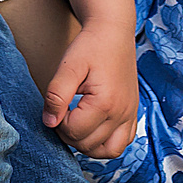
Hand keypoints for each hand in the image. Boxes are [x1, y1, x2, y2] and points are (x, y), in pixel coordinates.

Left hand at [45, 20, 137, 159]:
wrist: (113, 32)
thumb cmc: (90, 46)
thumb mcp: (68, 66)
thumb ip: (57, 95)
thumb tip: (49, 122)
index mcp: (105, 103)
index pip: (74, 132)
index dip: (58, 123)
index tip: (57, 106)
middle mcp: (122, 113)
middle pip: (89, 145)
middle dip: (70, 134)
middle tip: (63, 114)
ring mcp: (130, 115)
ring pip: (108, 151)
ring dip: (88, 145)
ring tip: (76, 125)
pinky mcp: (132, 113)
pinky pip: (122, 143)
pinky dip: (106, 143)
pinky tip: (94, 129)